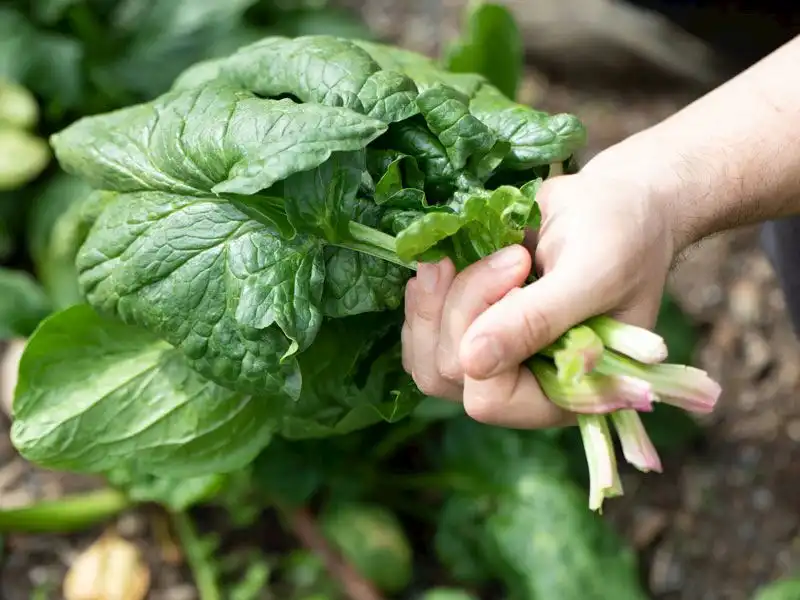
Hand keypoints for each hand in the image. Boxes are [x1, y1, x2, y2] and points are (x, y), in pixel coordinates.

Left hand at [401, 165, 675, 427]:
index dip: (487, 338)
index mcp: (565, 395)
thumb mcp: (591, 274)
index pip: (491, 399)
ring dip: (435, 302)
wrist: (611, 204)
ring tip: (464, 257)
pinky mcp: (466, 331)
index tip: (519, 269)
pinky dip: (425, 296)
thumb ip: (538, 320)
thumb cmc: (620, 237)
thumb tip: (473, 362)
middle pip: (448, 374)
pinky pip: (419, 333)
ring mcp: (491, 361)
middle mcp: (523, 387)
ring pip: (425, 358)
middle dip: (464, 306)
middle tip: (511, 255)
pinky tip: (444, 263)